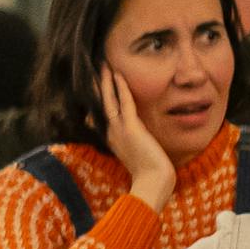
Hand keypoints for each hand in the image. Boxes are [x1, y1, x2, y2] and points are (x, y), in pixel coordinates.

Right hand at [99, 64, 175, 208]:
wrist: (153, 183)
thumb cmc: (151, 175)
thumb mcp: (140, 158)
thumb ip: (137, 147)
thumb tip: (142, 143)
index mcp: (113, 139)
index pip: (102, 114)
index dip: (99, 99)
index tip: (97, 86)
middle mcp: (111, 133)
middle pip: (101, 104)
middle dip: (99, 86)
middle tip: (96, 69)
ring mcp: (119, 130)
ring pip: (109, 100)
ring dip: (106, 82)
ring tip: (104, 65)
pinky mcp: (131, 128)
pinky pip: (124, 103)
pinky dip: (121, 88)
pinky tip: (119, 75)